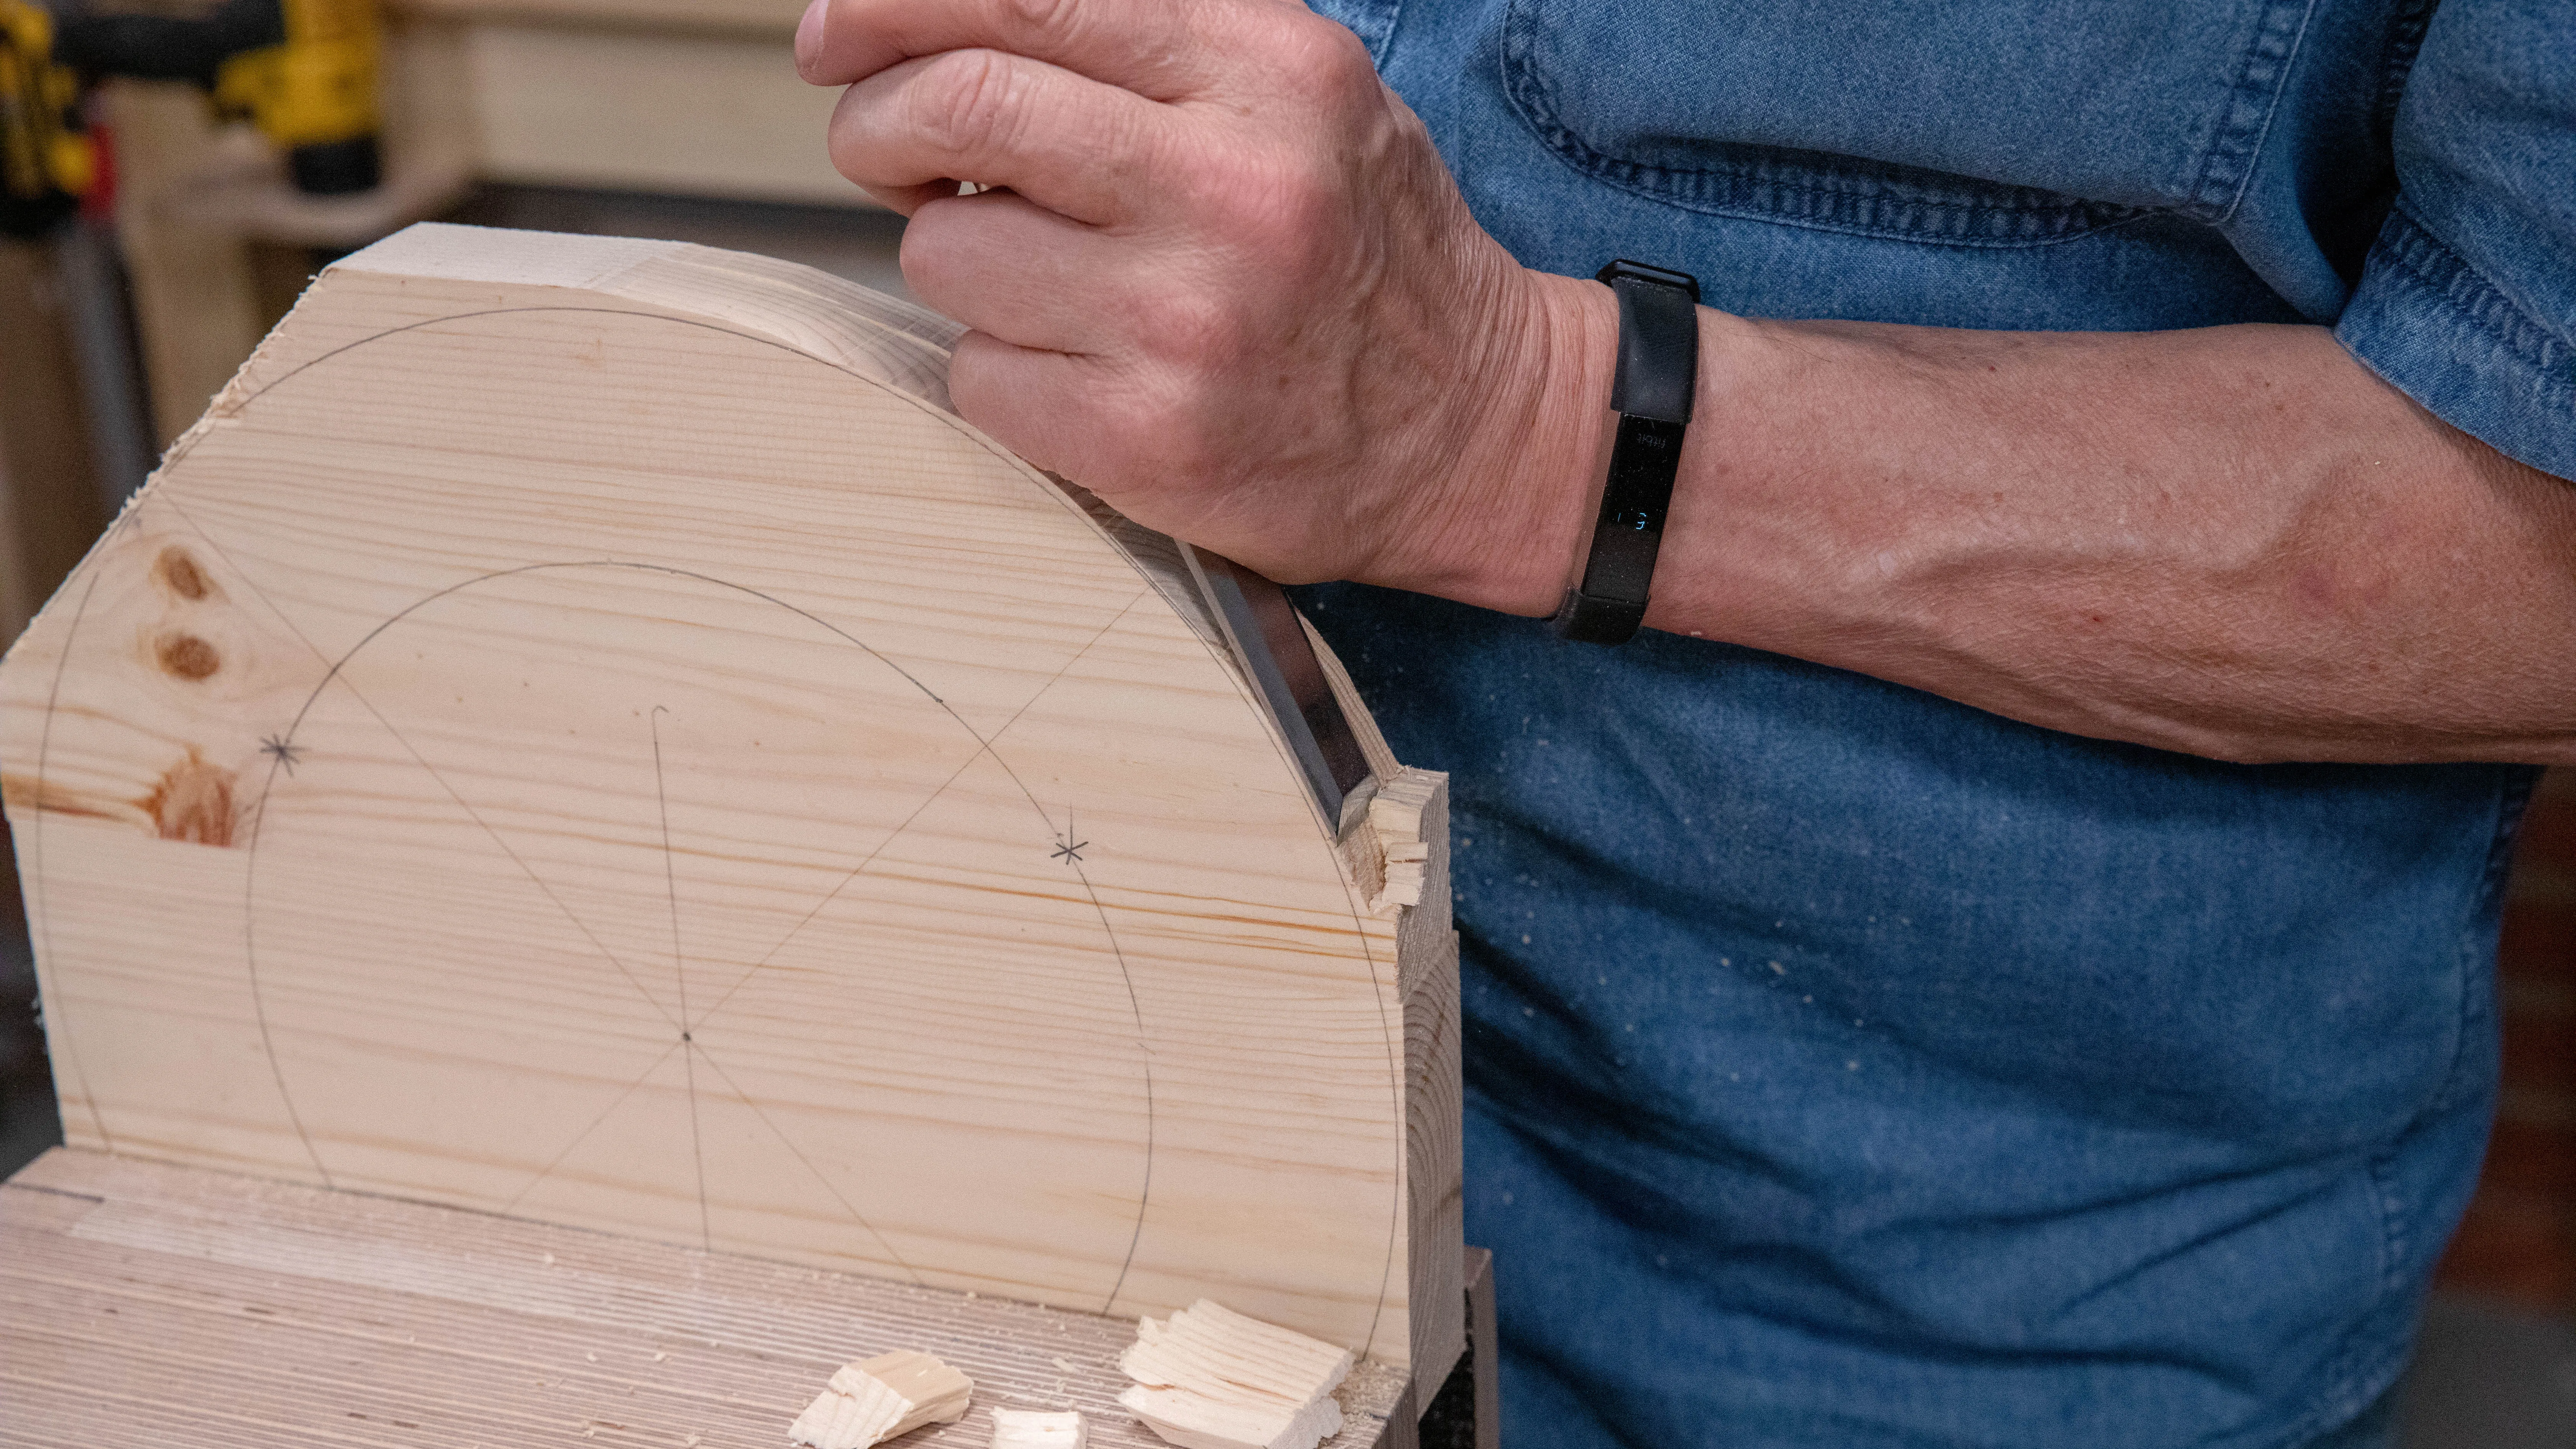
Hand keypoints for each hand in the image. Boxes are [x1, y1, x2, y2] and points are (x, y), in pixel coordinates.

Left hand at [793, 0, 1608, 610]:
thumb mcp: (1294, 90)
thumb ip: (1144, 38)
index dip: (892, 5)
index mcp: (1267, 72)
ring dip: (963, 262)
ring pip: (946, 250)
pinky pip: (974, 375)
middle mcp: (1230, 186)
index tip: (835, 33)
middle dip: (880, 123)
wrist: (1475, 430)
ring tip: (1052, 282)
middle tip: (889, 151)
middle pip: (960, 106)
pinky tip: (1082, 371)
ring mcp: (1185, 320)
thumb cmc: (1359, 247)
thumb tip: (938, 25)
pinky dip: (999, 370)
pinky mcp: (1144, 439)